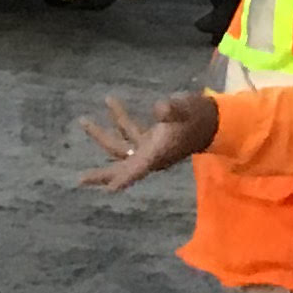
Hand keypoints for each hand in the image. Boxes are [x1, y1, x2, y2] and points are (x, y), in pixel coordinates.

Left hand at [77, 91, 220, 193]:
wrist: (212, 119)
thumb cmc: (199, 117)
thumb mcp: (187, 110)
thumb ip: (173, 109)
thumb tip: (159, 108)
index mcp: (159, 154)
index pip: (139, 170)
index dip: (125, 179)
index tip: (109, 189)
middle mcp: (151, 156)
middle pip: (122, 168)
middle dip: (102, 174)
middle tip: (80, 180)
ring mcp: (150, 149)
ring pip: (121, 148)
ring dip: (102, 135)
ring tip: (84, 120)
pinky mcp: (151, 140)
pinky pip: (129, 134)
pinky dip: (120, 121)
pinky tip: (110, 103)